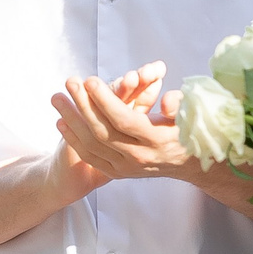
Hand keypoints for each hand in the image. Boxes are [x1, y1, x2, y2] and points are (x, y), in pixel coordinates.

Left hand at [50, 64, 184, 181]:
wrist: (191, 163)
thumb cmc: (191, 129)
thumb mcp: (194, 115)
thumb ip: (181, 106)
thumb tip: (167, 102)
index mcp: (157, 140)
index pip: (124, 120)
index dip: (105, 100)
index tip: (90, 81)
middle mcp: (139, 156)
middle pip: (103, 131)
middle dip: (83, 104)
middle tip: (70, 81)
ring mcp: (126, 167)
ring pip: (92, 144)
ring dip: (72, 120)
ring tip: (57, 97)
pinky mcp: (117, 173)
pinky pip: (90, 157)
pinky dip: (74, 140)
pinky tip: (61, 121)